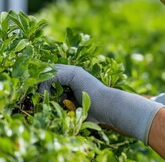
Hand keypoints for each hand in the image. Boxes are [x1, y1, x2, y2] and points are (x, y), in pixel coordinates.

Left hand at [39, 64, 164, 143]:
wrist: (109, 107)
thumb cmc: (98, 111)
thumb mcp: (78, 109)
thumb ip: (67, 106)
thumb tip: (53, 110)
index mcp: (76, 79)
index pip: (54, 75)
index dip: (44, 82)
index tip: (39, 96)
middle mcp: (74, 72)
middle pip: (50, 70)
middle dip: (40, 81)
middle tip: (36, 95)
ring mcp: (74, 71)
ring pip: (49, 72)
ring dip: (41, 84)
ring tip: (39, 97)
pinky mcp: (73, 74)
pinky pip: (51, 75)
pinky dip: (44, 85)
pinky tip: (44, 96)